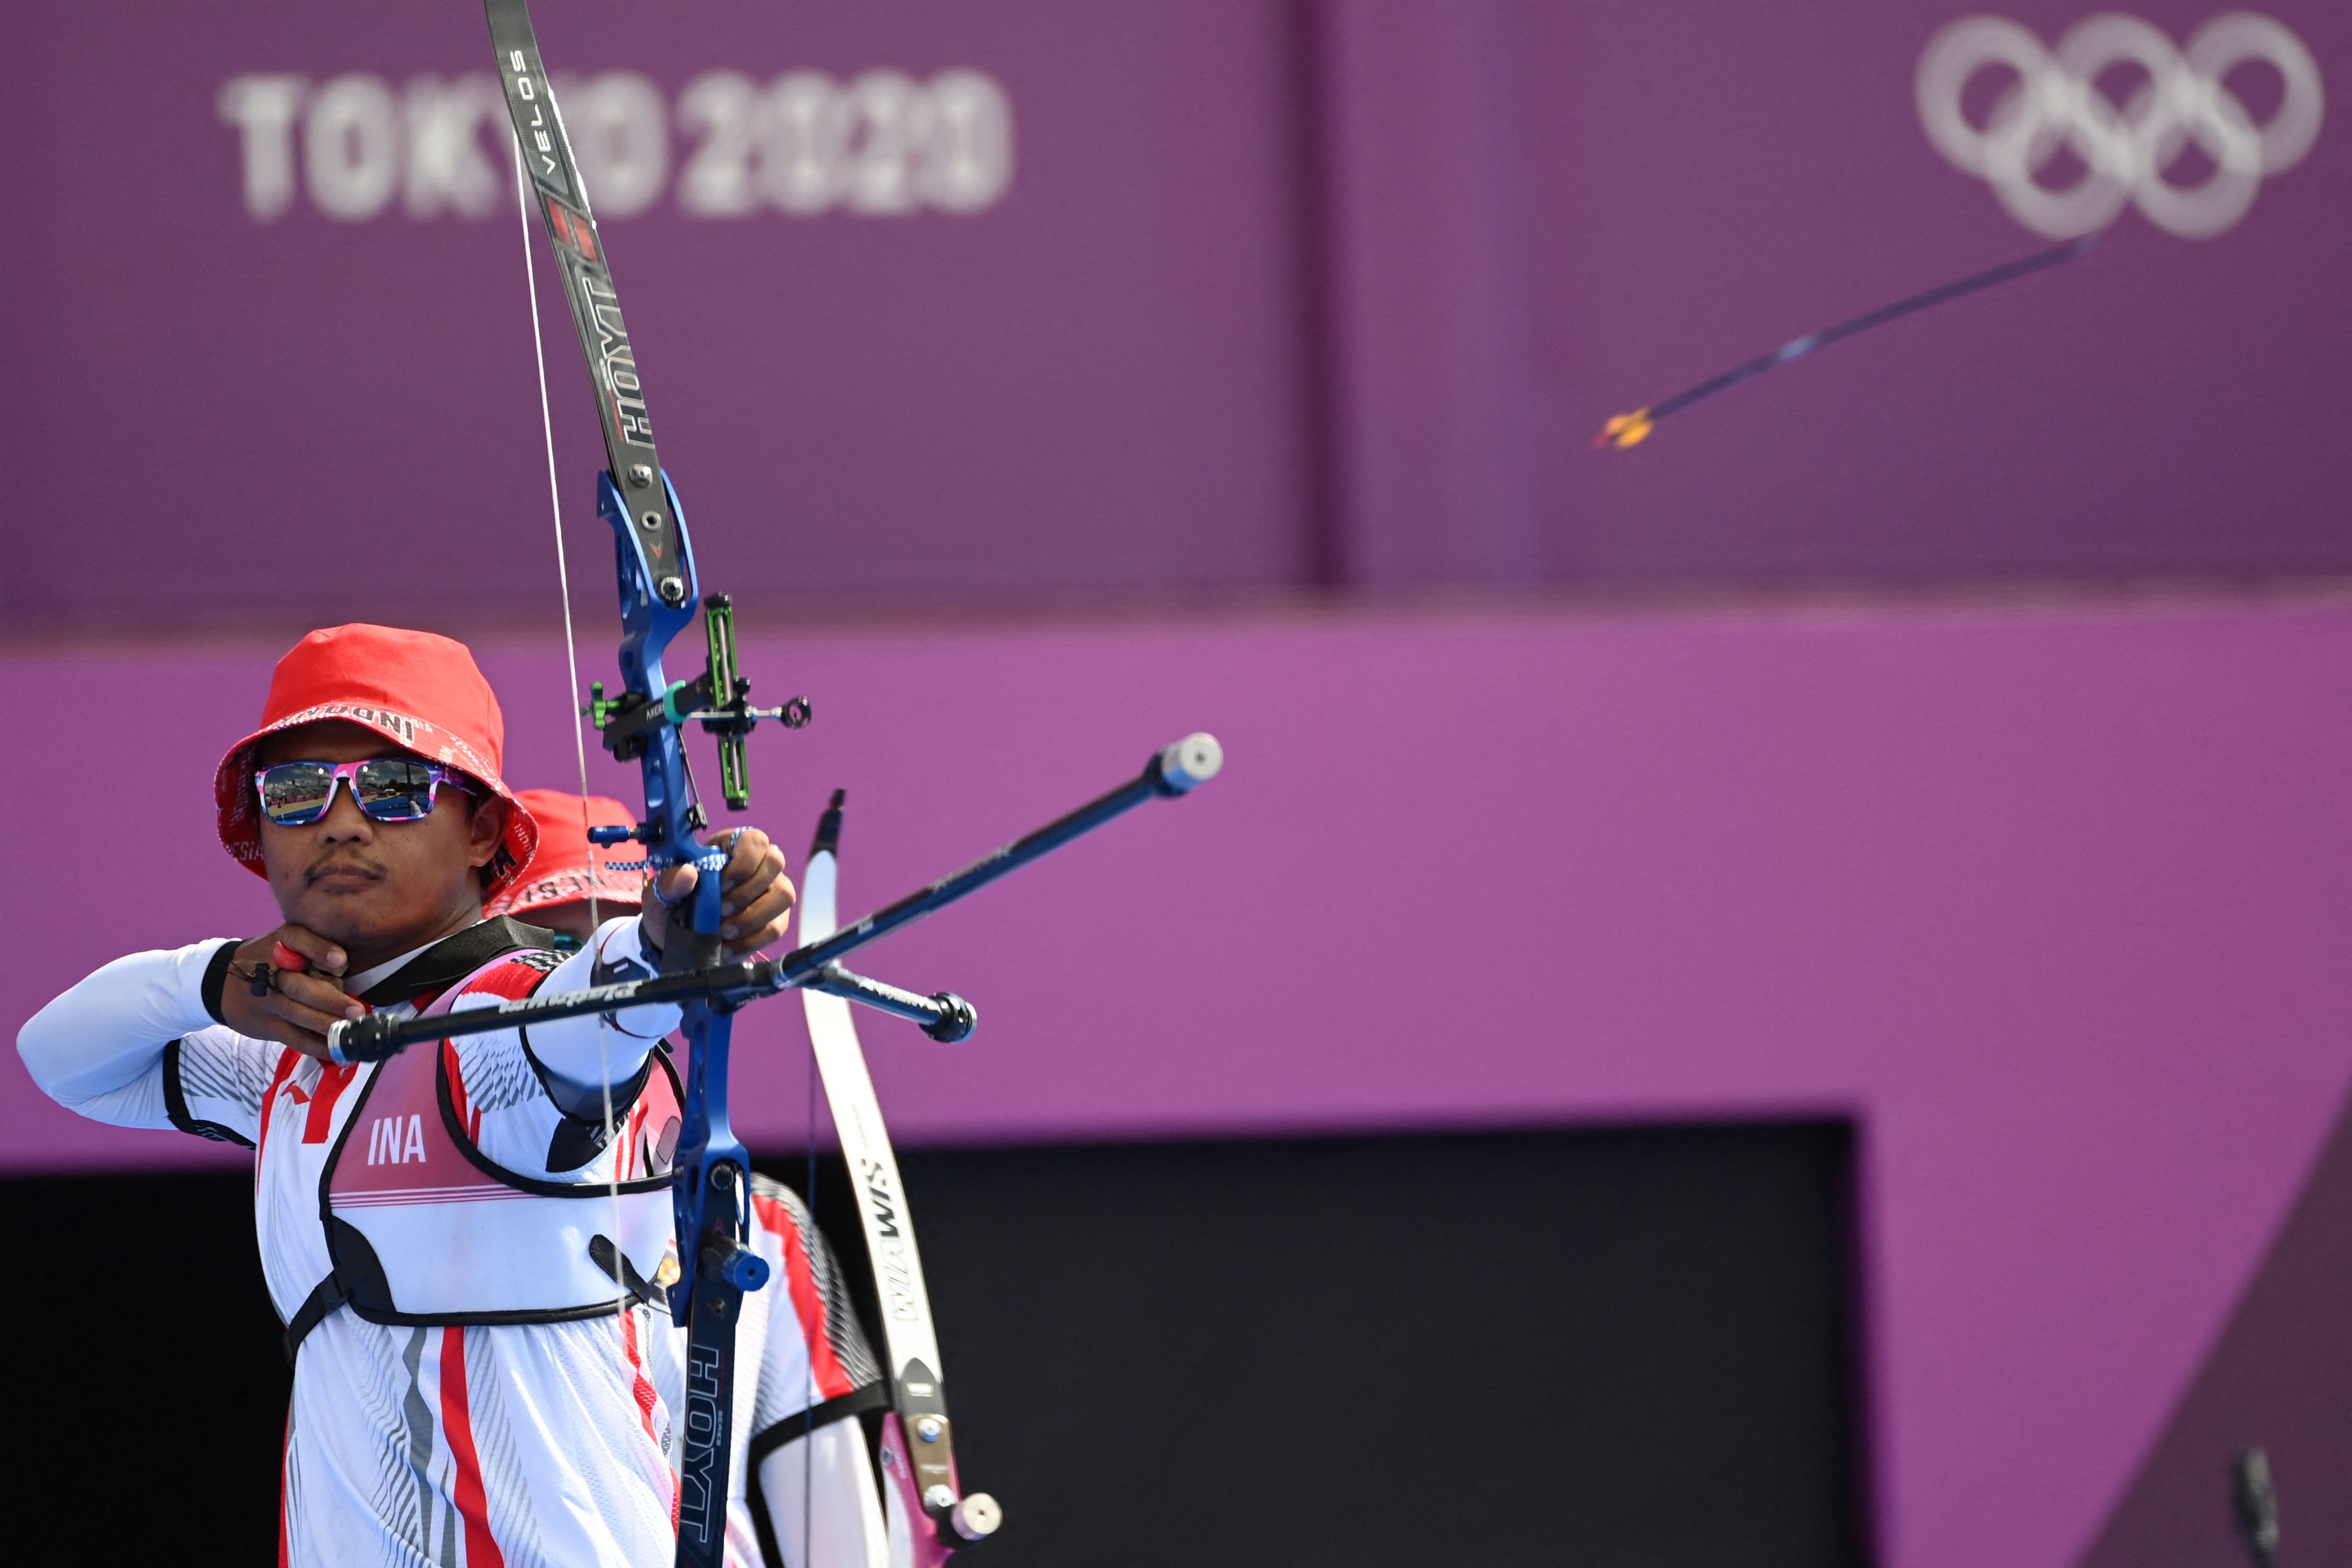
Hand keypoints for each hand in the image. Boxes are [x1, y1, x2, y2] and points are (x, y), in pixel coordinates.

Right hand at [219, 925, 365, 1058]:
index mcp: (281, 942)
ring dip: (326, 1025)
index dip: (320, 951)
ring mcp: (267, 1000)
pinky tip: (336, 1050)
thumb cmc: (271, 959)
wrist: (223, 982)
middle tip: (357, 1011)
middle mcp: (270, 971)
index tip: (341, 963)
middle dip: (330, 1000)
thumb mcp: (288, 941)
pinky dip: (316, 1046)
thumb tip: (348, 965)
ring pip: (297, 1014)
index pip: (298, 940)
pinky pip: (294, 1038)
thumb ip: (316, 946)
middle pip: (299, 986)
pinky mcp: (267, 1025)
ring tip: (350, 1030)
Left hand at [640, 828, 795, 961]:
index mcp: (731, 847)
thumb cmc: (673, 903)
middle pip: (776, 862)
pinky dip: (750, 941)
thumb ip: (669, 881)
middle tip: (720, 911)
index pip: (754, 840)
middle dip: (747, 891)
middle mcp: (758, 865)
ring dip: (752, 918)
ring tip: (723, 932)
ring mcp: (771, 891)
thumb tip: (688, 873)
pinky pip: (776, 927)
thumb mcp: (661, 893)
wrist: (677, 936)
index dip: (743, 861)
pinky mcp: (775, 919)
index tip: (720, 884)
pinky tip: (727, 947)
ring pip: (784, 895)